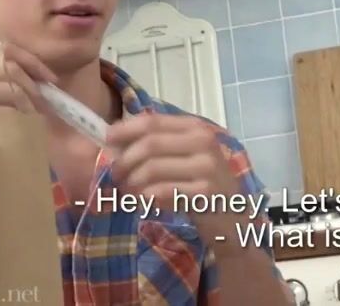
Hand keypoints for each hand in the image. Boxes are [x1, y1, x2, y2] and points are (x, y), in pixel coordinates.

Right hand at [0, 42, 57, 120]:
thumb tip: (32, 70)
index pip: (4, 51)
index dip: (32, 62)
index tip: (50, 78)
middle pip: (11, 70)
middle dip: (34, 87)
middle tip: (45, 102)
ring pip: (13, 91)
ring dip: (30, 105)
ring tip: (35, 116)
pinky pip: (6, 113)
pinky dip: (20, 120)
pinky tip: (22, 128)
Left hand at [107, 112, 249, 250]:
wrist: (233, 218)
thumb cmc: (202, 184)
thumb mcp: (184, 157)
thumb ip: (157, 145)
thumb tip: (114, 139)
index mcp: (196, 128)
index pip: (153, 121)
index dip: (125, 130)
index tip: (106, 140)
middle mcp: (204, 142)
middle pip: (149, 144)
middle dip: (124, 161)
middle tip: (116, 176)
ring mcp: (206, 167)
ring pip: (152, 169)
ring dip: (132, 183)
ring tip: (129, 193)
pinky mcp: (204, 192)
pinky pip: (161, 192)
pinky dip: (146, 198)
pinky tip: (146, 203)